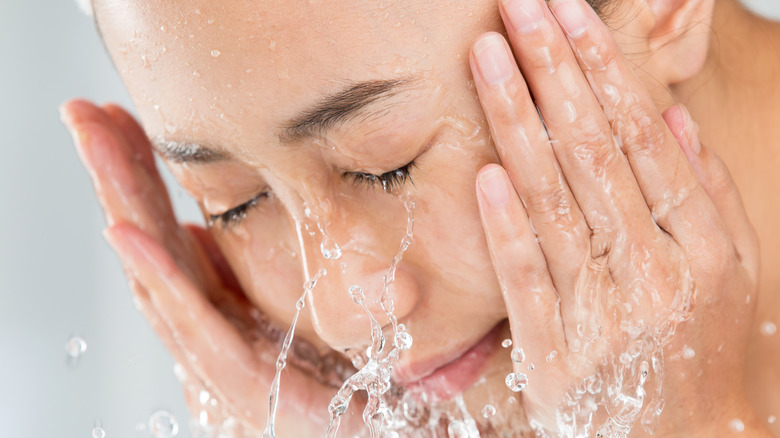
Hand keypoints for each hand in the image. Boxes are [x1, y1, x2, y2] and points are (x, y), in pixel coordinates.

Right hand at [60, 100, 359, 435]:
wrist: (392, 428)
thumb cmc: (351, 376)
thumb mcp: (299, 306)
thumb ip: (242, 275)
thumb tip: (195, 229)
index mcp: (225, 309)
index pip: (171, 233)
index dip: (141, 177)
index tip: (116, 117)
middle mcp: (216, 332)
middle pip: (156, 248)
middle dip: (118, 178)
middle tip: (83, 113)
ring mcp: (226, 363)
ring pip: (164, 280)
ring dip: (128, 210)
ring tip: (98, 151)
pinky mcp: (251, 390)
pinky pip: (201, 330)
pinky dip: (162, 280)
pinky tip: (130, 233)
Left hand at [469, 0, 767, 434]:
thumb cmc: (700, 352)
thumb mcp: (729, 274)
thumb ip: (703, 195)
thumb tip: (667, 117)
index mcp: (702, 245)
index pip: (641, 139)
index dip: (603, 71)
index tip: (571, 15)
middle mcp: (654, 271)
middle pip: (593, 153)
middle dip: (553, 71)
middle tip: (520, 7)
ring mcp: (603, 312)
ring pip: (554, 201)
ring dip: (518, 122)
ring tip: (490, 56)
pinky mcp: (557, 352)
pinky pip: (529, 280)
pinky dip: (507, 225)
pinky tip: (486, 172)